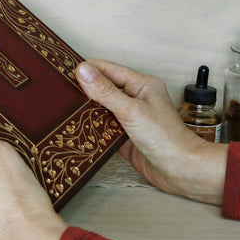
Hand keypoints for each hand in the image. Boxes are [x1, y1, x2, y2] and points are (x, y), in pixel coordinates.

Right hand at [75, 59, 227, 204]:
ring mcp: (129, 117)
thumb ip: (105, 91)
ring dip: (86, 108)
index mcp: (141, 85)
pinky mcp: (123, 135)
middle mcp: (135, 98)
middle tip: (59, 89)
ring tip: (62, 106)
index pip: (108, 70)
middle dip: (84, 88)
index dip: (87, 68)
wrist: (179, 170)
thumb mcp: (131, 110)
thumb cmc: (165, 138)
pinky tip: (76, 126)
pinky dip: (91, 125)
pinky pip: (103, 126)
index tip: (63, 68)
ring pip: (101, 107)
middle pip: (103, 87)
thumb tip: (83, 70)